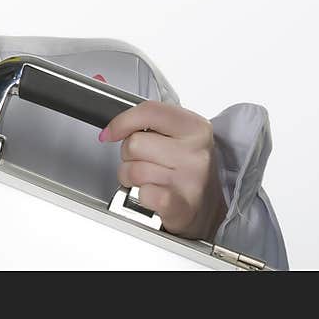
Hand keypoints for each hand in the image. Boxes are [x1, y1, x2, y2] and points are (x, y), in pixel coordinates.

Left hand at [99, 100, 227, 239]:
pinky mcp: (181, 206)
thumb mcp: (180, 136)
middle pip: (134, 144)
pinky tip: (153, 194)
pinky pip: (143, 194)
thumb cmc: (187, 169)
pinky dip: (140, 196)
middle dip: (128, 155)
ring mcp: (190, 180)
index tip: (111, 132)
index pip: (149, 111)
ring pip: (132, 171)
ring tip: (148, 180)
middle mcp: (195, 153)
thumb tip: (112, 129)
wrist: (207, 207)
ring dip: (131, 178)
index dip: (122, 121)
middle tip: (144, 162)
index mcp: (196, 128)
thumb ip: (150, 123)